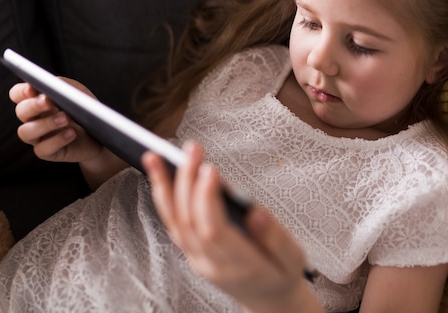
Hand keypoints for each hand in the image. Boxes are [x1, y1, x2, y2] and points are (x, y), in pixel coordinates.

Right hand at [9, 80, 102, 163]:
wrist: (99, 137)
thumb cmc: (85, 113)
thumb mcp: (80, 94)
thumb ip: (65, 86)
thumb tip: (54, 82)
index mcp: (37, 102)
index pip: (18, 95)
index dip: (21, 91)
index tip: (32, 88)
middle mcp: (33, 119)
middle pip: (21, 111)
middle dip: (33, 105)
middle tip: (48, 101)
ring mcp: (38, 137)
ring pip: (26, 132)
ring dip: (45, 124)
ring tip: (66, 118)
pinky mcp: (47, 152)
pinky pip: (42, 149)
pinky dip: (57, 140)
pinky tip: (71, 133)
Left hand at [144, 142, 323, 312]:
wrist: (268, 298)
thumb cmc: (281, 273)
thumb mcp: (292, 258)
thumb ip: (275, 237)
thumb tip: (258, 213)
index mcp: (240, 264)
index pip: (214, 229)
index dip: (207, 198)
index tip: (210, 169)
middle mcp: (211, 263)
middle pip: (190, 220)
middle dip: (187, 181)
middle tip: (191, 150)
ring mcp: (197, 259)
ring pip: (174, 222)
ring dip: (164, 187)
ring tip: (155, 156)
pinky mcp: (191, 251)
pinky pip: (172, 224)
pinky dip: (163, 198)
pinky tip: (159, 176)